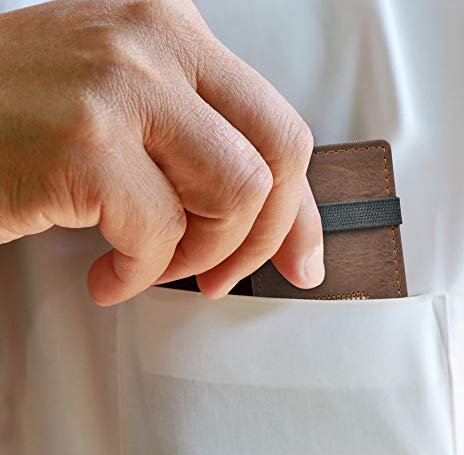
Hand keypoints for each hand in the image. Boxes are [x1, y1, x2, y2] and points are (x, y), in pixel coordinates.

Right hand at [0, 0, 323, 304]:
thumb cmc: (26, 118)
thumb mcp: (134, 111)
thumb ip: (201, 148)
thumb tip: (268, 214)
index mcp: (177, 36)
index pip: (281, 130)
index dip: (300, 211)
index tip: (301, 259)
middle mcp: (157, 46)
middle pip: (276, 161)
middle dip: (258, 239)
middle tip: (220, 274)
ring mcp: (121, 90)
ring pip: (233, 197)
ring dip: (197, 256)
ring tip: (153, 263)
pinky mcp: (84, 145)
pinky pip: (158, 235)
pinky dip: (139, 273)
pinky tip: (108, 272)